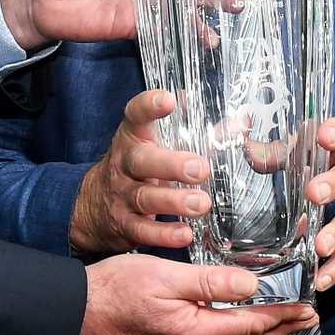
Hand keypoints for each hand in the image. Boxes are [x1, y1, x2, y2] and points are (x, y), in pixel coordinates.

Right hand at [70, 90, 207, 254]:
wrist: (94, 203)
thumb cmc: (140, 167)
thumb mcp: (158, 145)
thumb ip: (201, 135)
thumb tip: (241, 123)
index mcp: (133, 137)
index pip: (136, 115)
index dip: (149, 106)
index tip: (167, 100)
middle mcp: (125, 163)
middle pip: (142, 161)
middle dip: (170, 164)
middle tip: (199, 168)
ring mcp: (122, 194)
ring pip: (144, 197)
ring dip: (174, 201)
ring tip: (200, 203)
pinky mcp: (125, 224)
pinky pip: (143, 231)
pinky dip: (163, 234)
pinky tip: (184, 234)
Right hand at [80, 253, 318, 334]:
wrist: (77, 313)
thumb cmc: (115, 290)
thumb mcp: (164, 276)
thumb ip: (209, 281)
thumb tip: (250, 285)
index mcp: (195, 331)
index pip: (251, 324)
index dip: (282, 316)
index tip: (307, 309)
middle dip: (279, 329)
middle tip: (306, 319)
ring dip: (259, 333)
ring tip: (279, 323)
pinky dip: (234, 334)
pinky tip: (233, 325)